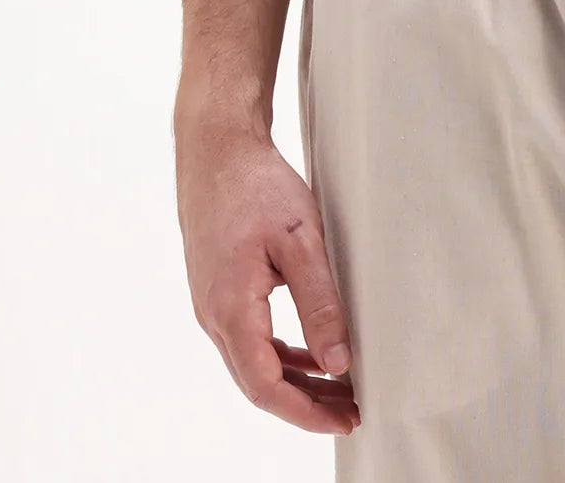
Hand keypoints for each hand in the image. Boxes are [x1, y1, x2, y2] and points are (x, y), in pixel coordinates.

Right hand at [175, 109, 359, 435]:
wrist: (215, 146)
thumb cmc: (255, 185)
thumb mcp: (300, 241)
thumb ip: (320, 304)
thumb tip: (339, 363)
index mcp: (231, 309)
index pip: (266, 387)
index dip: (307, 412)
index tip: (346, 417)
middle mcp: (213, 315)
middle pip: (259, 382)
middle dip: (306, 403)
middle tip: (353, 409)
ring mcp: (211, 303)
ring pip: (253, 362)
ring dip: (295, 380)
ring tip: (340, 388)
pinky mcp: (217, 288)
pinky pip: (248, 338)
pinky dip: (280, 353)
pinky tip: (310, 353)